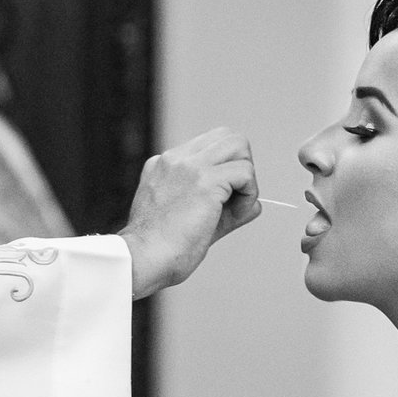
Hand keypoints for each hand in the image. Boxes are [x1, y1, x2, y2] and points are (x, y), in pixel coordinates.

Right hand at [119, 128, 258, 298]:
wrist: (143, 260)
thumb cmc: (160, 250)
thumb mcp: (186, 219)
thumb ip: (221, 207)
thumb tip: (254, 205)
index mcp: (164, 165)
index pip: (209, 146)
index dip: (224, 169)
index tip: (223, 199)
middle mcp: (175, 159)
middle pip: (227, 137)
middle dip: (241, 164)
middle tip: (235, 196)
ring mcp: (190, 166)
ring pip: (238, 145)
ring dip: (247, 175)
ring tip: (237, 204)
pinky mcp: (206, 180)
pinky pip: (245, 172)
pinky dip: (249, 192)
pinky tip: (237, 212)